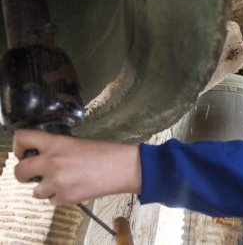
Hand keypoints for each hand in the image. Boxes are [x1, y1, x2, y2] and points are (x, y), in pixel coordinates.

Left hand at [13, 130, 140, 204]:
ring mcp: (57, 182)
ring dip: (46, 188)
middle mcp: (51, 162)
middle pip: (19, 172)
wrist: (124, 167)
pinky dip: (60, 197)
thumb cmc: (107, 152)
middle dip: (25, 174)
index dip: (19, 147)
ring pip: (35, 191)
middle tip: (36, 174)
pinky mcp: (66, 197)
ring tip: (63, 183)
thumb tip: (45, 156)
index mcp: (56, 143)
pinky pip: (52, 201)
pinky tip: (74, 189)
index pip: (22, 139)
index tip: (24, 152)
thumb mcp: (78, 142)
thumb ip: (58, 148)